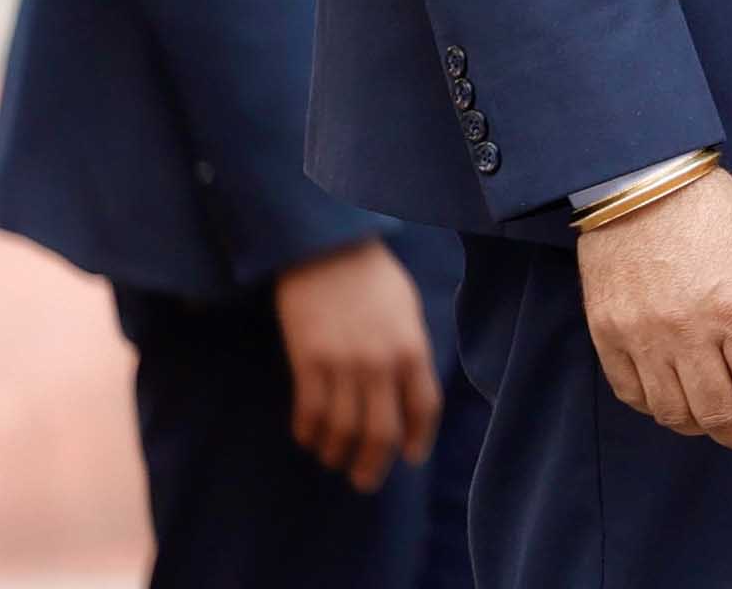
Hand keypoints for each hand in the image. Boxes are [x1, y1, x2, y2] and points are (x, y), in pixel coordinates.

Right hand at [271, 236, 441, 492]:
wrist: (327, 251)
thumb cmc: (373, 279)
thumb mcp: (407, 312)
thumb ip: (409, 352)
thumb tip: (406, 393)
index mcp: (413, 349)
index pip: (424, 408)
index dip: (417, 440)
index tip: (410, 459)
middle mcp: (380, 363)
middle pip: (381, 432)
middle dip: (373, 464)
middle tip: (365, 480)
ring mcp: (342, 365)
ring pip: (341, 429)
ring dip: (337, 453)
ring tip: (334, 460)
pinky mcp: (307, 362)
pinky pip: (309, 412)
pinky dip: (309, 433)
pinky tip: (309, 439)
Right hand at [576, 166, 731, 454]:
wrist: (641, 180)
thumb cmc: (715, 212)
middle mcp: (687, 332)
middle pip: (719, 413)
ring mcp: (641, 337)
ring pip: (674, 412)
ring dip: (703, 426)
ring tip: (722, 417)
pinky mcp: (606, 335)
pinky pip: (633, 394)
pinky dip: (659, 408)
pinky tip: (678, 399)